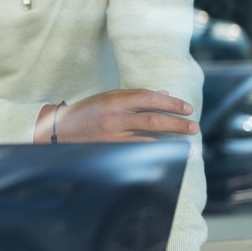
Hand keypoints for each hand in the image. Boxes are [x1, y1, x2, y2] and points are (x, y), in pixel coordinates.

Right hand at [33, 89, 197, 142]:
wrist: (57, 130)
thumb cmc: (85, 112)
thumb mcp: (108, 97)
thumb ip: (134, 96)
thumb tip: (163, 94)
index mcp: (114, 100)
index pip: (150, 99)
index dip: (172, 103)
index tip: (187, 108)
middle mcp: (115, 118)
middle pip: (153, 119)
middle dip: (177, 123)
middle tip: (194, 126)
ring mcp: (113, 137)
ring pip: (148, 140)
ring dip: (171, 142)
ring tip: (187, 145)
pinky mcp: (110, 151)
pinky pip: (138, 153)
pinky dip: (154, 153)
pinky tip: (167, 155)